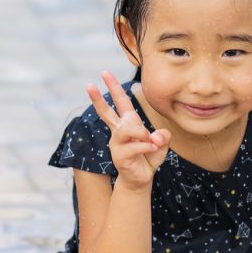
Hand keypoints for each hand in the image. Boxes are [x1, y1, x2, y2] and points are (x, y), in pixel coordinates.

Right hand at [88, 70, 168, 190]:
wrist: (140, 179)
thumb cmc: (149, 158)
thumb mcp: (161, 144)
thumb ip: (162, 136)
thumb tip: (155, 137)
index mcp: (127, 124)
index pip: (120, 102)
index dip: (113, 88)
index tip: (104, 73)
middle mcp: (119, 132)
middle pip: (106, 112)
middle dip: (98, 98)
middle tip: (89, 84)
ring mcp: (117, 143)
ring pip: (127, 129)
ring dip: (142, 133)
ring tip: (151, 142)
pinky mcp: (119, 156)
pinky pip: (136, 146)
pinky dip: (147, 147)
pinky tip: (152, 149)